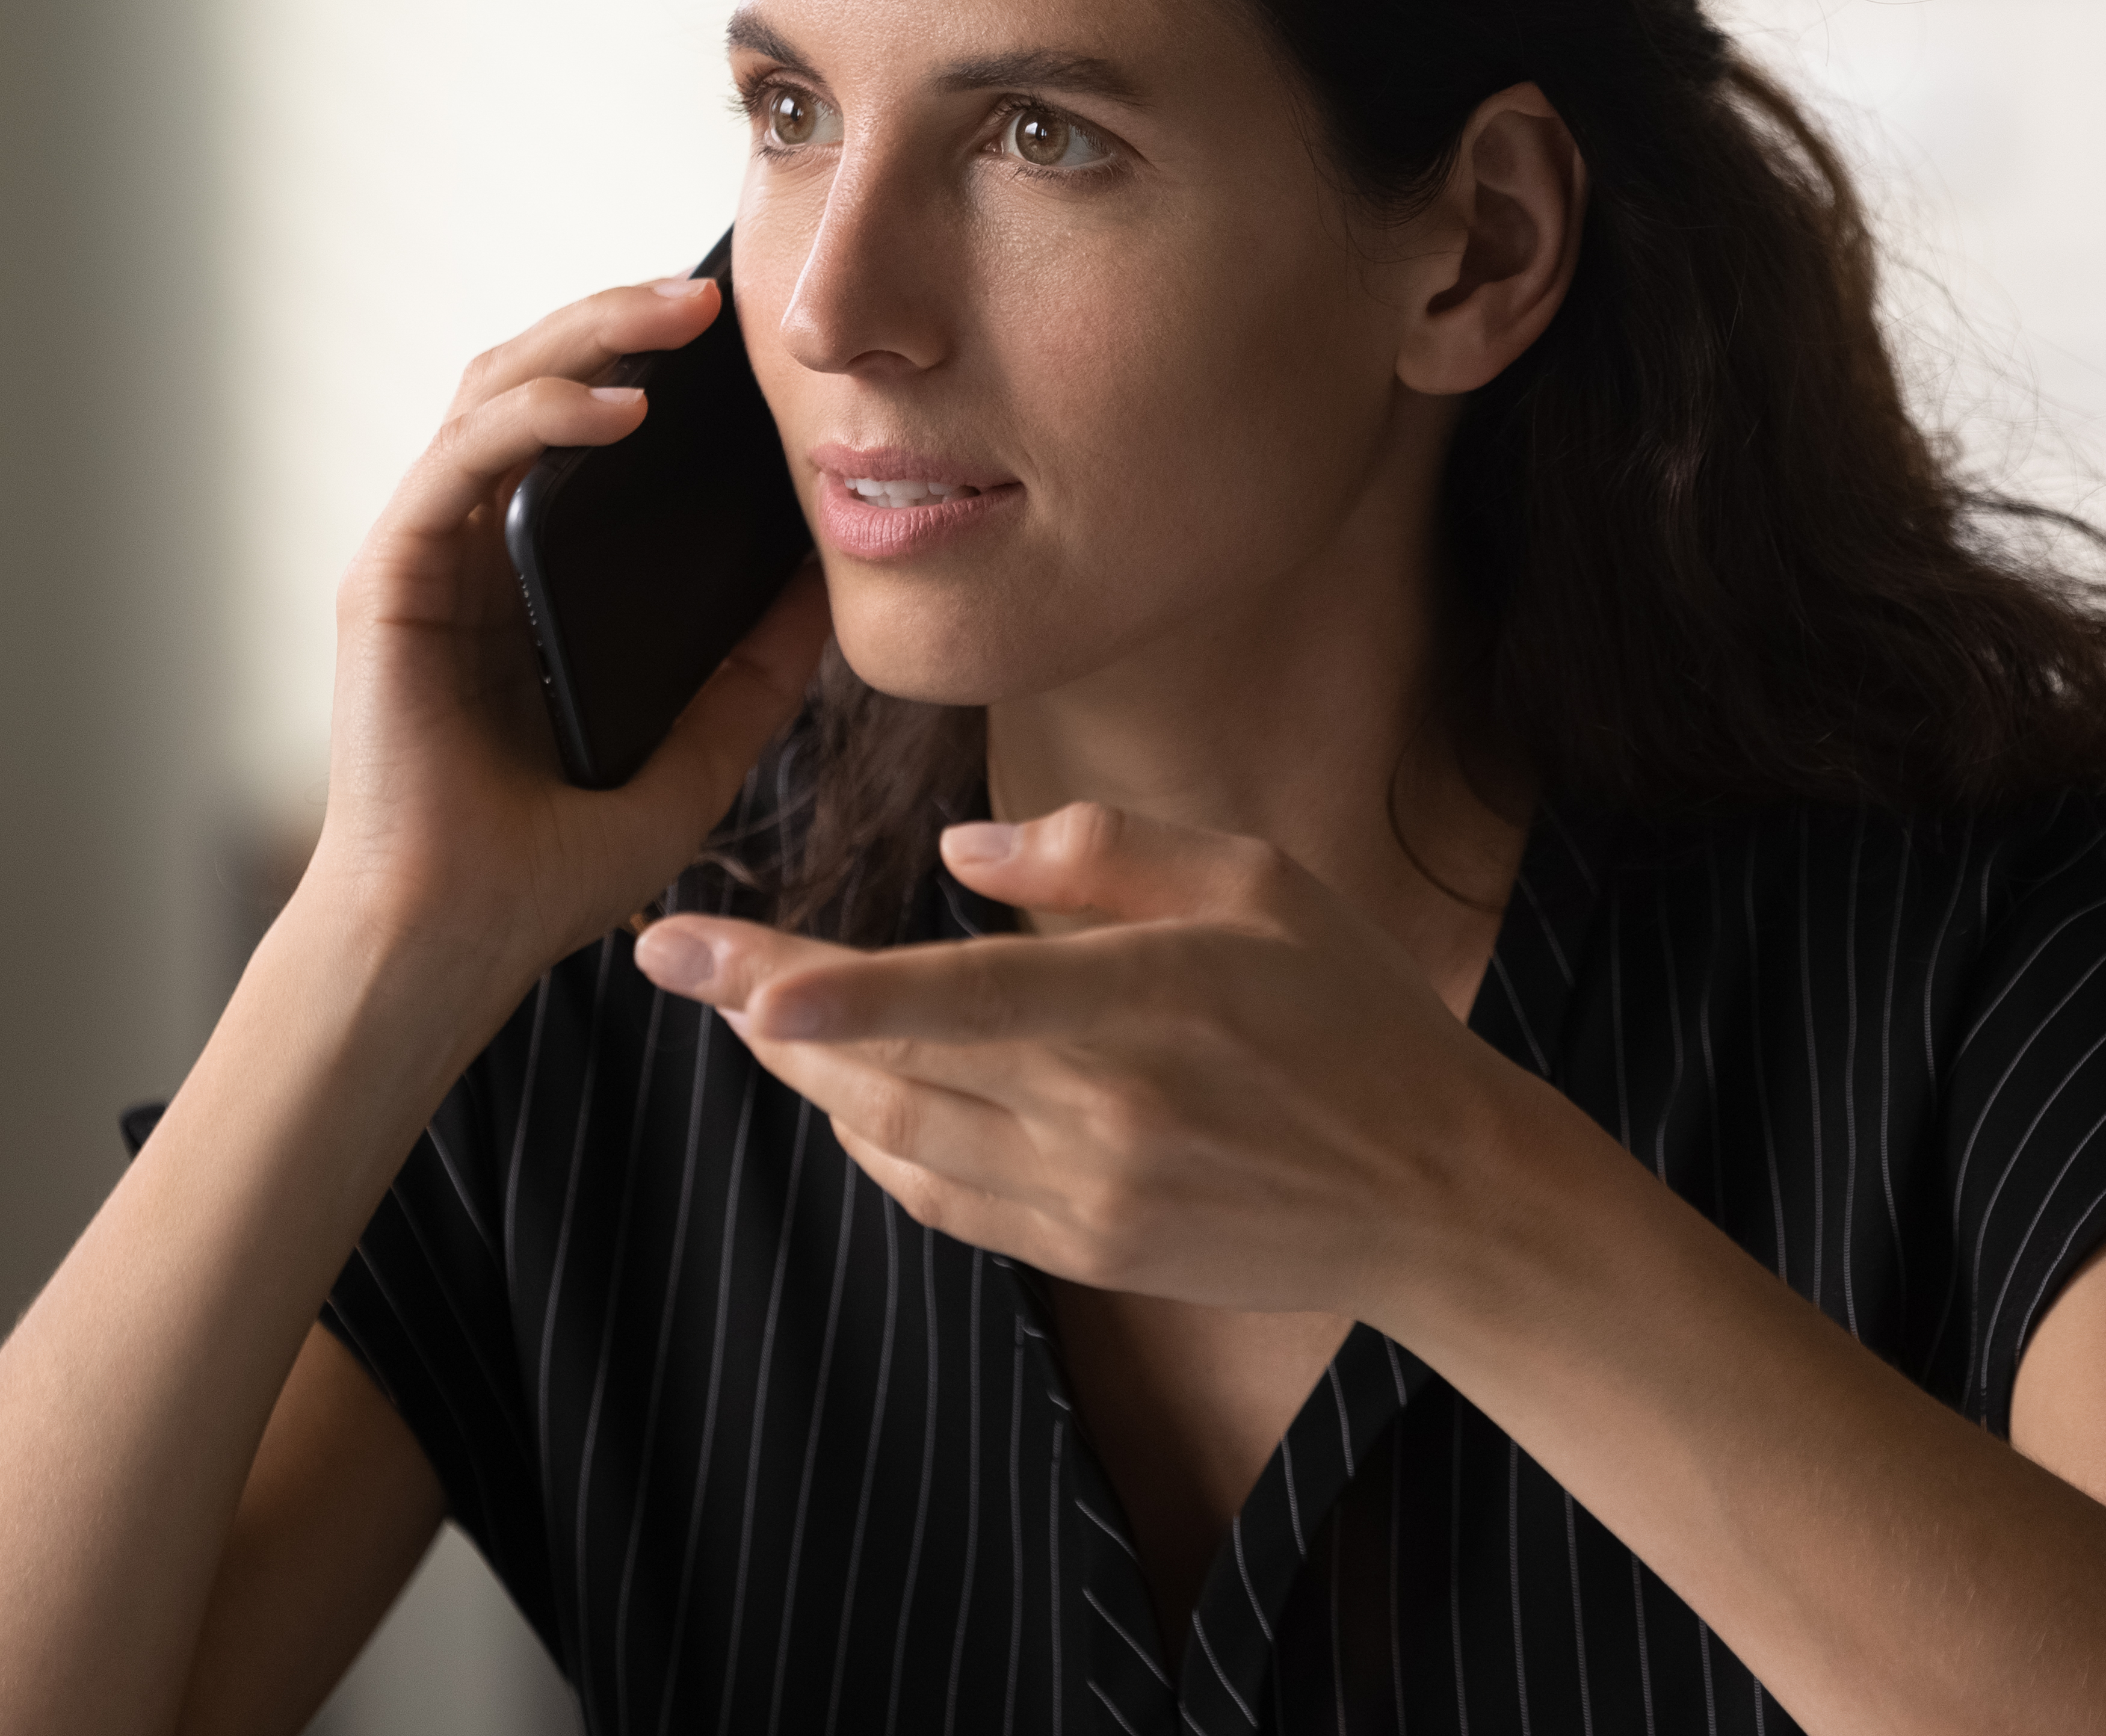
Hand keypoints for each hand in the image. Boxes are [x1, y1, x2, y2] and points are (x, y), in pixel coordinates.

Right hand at [294, 273, 830, 1017]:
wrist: (456, 939)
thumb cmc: (549, 868)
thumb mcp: (696, 757)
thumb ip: (753, 674)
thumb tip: (827, 586)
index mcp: (525, 581)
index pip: (580, 429)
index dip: (648, 365)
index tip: (740, 341)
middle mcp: (466, 550)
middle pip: (534, 382)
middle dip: (620, 320)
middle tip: (713, 295)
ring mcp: (422, 556)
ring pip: (491, 391)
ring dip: (585, 337)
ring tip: (678, 316)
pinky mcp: (387, 577)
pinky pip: (464, 459)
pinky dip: (539, 415)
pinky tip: (618, 407)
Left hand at [633, 803, 1523, 1320]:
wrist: (1434, 1192)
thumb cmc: (1352, 1013)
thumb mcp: (1258, 882)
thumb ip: (1107, 852)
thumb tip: (959, 856)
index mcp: (1149, 1004)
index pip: (967, 1000)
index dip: (845, 995)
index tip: (741, 979)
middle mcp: (1105, 1113)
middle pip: (894, 1068)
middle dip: (766, 1011)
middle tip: (671, 955)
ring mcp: (1088, 1197)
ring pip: (899, 1136)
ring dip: (807, 1073)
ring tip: (738, 1007)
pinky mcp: (1085, 1253)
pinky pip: (941, 1198)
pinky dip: (878, 1141)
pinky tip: (842, 1093)